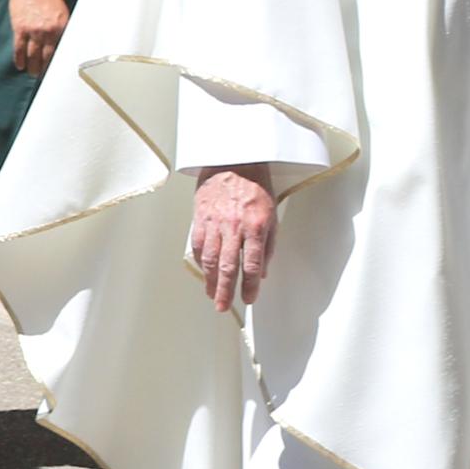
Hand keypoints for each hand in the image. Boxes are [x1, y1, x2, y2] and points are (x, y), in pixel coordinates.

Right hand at [5, 0, 70, 74]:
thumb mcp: (62, 11)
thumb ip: (62, 27)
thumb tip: (63, 42)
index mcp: (62, 27)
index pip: (61, 50)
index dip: (58, 62)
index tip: (57, 70)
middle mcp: (49, 31)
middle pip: (47, 56)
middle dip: (44, 68)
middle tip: (42, 75)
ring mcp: (33, 31)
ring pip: (32, 55)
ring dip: (32, 66)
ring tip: (32, 73)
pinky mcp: (20, 28)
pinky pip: (19, 48)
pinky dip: (19, 58)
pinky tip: (20, 65)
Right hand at [187, 163, 277, 314]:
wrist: (233, 161)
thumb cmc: (255, 188)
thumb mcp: (271, 216)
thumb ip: (267, 245)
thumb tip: (262, 272)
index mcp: (255, 226)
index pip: (253, 264)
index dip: (251, 285)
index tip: (249, 298)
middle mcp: (234, 226)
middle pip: (228, 265)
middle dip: (226, 290)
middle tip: (223, 307)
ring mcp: (214, 222)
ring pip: (210, 258)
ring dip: (210, 280)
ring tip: (212, 294)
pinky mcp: (200, 217)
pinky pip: (198, 244)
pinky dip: (200, 261)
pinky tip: (204, 272)